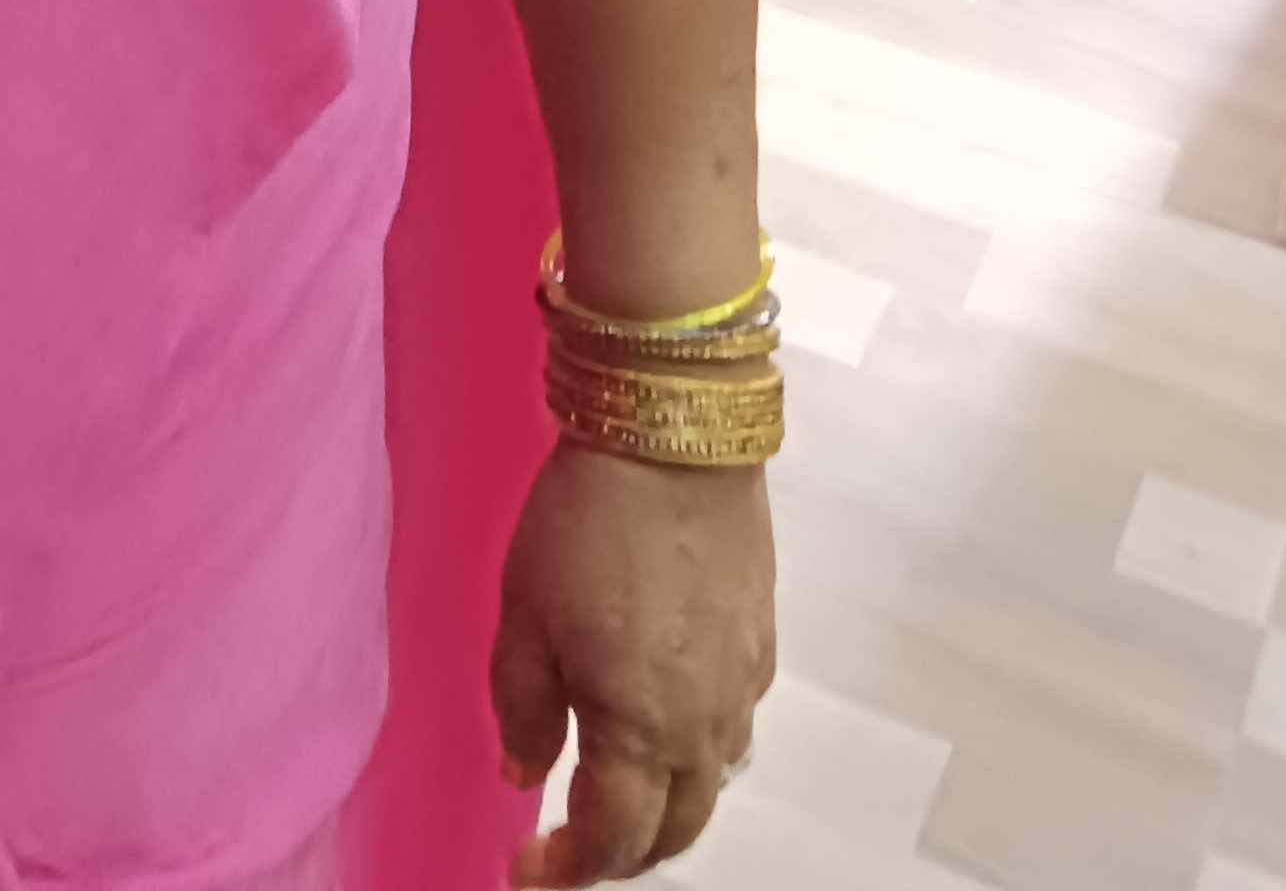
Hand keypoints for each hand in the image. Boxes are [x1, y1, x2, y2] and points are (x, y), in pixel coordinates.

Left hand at [491, 445, 773, 884]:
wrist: (675, 438)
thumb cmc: (586, 525)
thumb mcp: (524, 615)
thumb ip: (522, 706)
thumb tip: (523, 772)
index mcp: (640, 730)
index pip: (611, 839)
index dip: (566, 869)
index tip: (525, 872)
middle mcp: (704, 727)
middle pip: (674, 831)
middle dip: (623, 854)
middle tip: (571, 842)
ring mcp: (743, 687)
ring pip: (710, 784)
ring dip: (665, 806)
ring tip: (615, 786)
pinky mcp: (762, 645)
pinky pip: (732, 728)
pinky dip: (694, 750)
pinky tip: (662, 717)